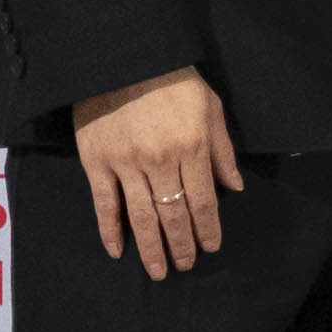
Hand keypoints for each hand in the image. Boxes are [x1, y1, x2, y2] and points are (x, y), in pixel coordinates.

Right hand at [72, 64, 243, 279]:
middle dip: (181, 245)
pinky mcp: (97, 162)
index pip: (203, 201)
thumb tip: (234, 187)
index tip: (211, 247)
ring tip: (158, 271)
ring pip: (141, 216)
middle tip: (185, 266)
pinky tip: (118, 251)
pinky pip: (104, 203)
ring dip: (151, 247)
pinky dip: (110, 230)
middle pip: (173, 214)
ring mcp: (126, 164)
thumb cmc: (174, 81)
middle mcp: (160, 161)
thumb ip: (222, 151)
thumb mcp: (211, 108)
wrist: (124, 59)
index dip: (208, 228)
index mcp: (192, 148)